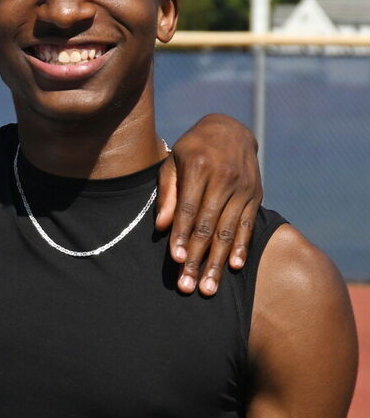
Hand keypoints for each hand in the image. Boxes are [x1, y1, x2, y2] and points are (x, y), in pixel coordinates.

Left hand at [154, 115, 261, 295]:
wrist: (230, 129)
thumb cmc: (192, 149)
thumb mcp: (173, 163)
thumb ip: (168, 193)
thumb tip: (161, 226)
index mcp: (200, 167)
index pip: (189, 209)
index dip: (182, 235)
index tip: (177, 260)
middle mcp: (224, 178)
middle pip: (208, 226)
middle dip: (198, 258)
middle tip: (188, 285)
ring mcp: (243, 188)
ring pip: (228, 231)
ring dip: (217, 261)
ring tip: (209, 287)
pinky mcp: (255, 195)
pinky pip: (247, 225)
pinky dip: (241, 247)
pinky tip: (233, 266)